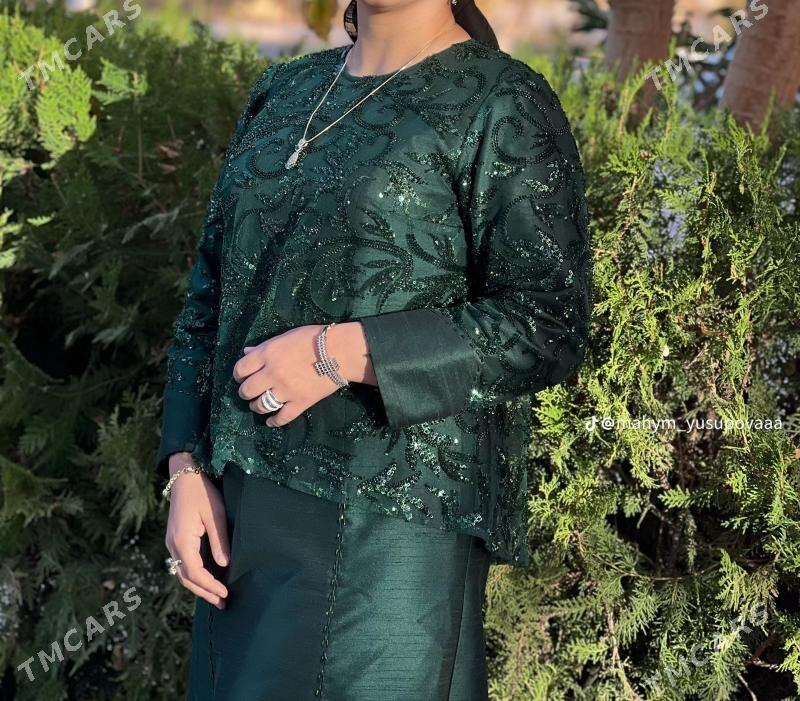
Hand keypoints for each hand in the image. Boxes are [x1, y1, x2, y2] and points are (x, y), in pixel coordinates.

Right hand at [164, 453, 228, 608]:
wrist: (184, 475)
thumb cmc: (202, 492)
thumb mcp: (215, 515)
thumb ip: (219, 540)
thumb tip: (224, 565)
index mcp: (182, 540)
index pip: (195, 572)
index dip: (210, 585)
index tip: (225, 593)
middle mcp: (173, 545)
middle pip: (186, 577)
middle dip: (204, 592)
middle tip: (222, 603)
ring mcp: (172, 543)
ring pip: (183, 572)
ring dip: (199, 586)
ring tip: (216, 596)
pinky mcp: (175, 539)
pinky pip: (183, 563)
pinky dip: (195, 575)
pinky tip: (207, 579)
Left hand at [233, 322, 375, 426]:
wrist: (340, 351)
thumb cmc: (314, 338)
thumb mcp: (286, 337)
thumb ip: (265, 346)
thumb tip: (247, 352)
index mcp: (268, 354)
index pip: (241, 368)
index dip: (238, 374)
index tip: (241, 377)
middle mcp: (272, 373)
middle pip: (247, 390)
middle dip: (245, 392)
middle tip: (250, 392)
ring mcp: (286, 390)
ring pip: (261, 405)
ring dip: (256, 406)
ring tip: (259, 405)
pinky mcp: (300, 403)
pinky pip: (282, 418)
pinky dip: (274, 422)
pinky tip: (271, 421)